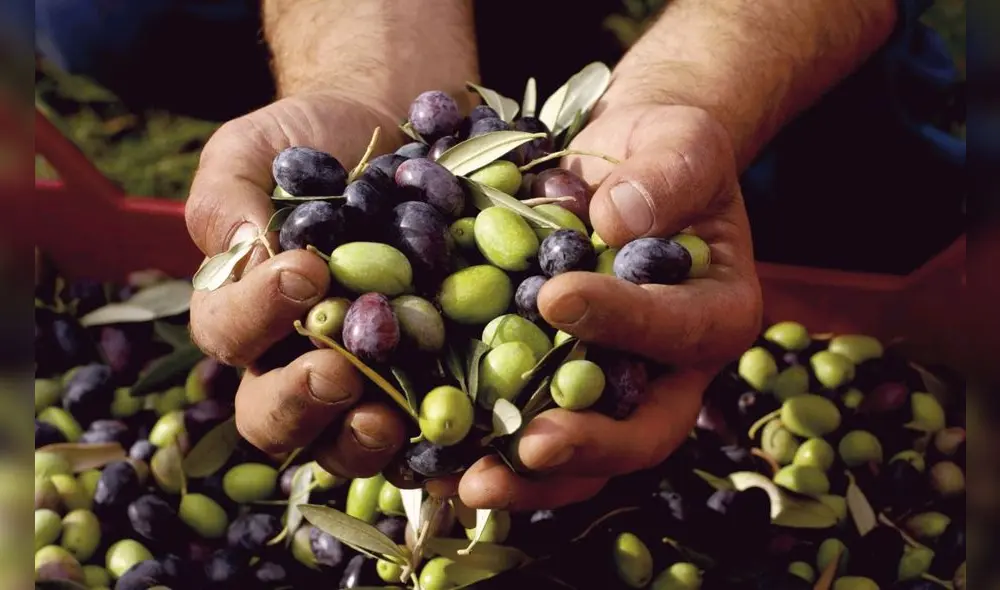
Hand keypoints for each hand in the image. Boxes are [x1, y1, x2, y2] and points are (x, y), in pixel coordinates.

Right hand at [184, 93, 408, 477]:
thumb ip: (226, 194)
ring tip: (387, 417)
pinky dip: (429, 436)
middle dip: (298, 401)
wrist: (393, 132)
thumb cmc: (310, 144)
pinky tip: (452, 421)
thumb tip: (243, 252)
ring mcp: (359, 378)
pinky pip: (418, 430)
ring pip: (337, 442)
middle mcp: (290, 358)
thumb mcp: (253, 150)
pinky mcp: (422, 381)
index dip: (257, 314)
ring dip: (356, 439)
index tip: (305, 272)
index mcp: (241, 310)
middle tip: (336, 373)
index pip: (228, 332)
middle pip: (269, 414)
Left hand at [452, 103, 762, 509]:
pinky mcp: (558, 386)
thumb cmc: (667, 149)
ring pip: (583, 457)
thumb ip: (665, 176)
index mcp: (715, 314)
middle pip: (641, 433)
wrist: (629, 164)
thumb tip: (618, 220)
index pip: (677, 331)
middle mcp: (669, 371)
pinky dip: (486, 449)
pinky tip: (435, 461)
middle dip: (584, 448)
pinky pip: (529, 429)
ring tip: (466, 485)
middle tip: (527, 449)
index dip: (623, 322)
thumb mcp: (680, 143)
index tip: (555, 296)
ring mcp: (612, 389)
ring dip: (527, 478)